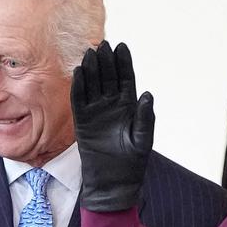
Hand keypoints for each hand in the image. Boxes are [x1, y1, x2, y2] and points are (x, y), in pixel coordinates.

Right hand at [72, 41, 153, 211]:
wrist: (112, 183)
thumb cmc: (131, 163)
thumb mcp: (143, 140)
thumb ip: (145, 117)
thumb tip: (148, 94)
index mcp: (129, 107)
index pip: (125, 79)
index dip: (124, 63)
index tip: (122, 46)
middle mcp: (112, 106)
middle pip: (108, 78)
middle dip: (106, 61)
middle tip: (103, 44)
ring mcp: (96, 112)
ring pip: (92, 85)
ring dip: (91, 69)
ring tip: (90, 53)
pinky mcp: (82, 121)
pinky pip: (79, 100)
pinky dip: (78, 86)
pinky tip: (78, 72)